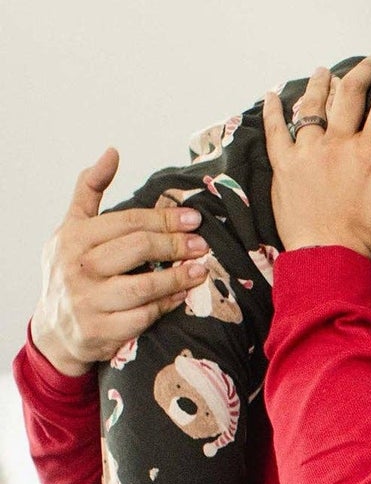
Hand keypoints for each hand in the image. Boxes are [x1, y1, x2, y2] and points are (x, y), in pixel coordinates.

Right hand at [34, 149, 210, 374]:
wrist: (56, 328)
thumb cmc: (73, 269)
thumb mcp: (72, 228)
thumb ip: (89, 190)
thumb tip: (112, 152)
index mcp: (73, 237)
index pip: (126, 222)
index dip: (164, 219)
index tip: (194, 218)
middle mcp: (78, 268)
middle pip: (137, 249)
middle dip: (175, 244)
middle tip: (202, 243)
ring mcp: (89, 301)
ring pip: (143, 286)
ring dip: (177, 277)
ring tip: (200, 269)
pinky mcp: (101, 331)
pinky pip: (143, 316)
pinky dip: (167, 305)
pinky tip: (183, 296)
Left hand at [261, 49, 370, 260]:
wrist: (330, 260)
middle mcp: (338, 145)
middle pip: (350, 94)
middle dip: (363, 70)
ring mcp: (308, 153)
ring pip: (312, 107)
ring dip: (320, 84)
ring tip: (324, 71)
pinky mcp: (284, 168)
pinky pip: (275, 133)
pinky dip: (274, 112)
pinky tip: (272, 95)